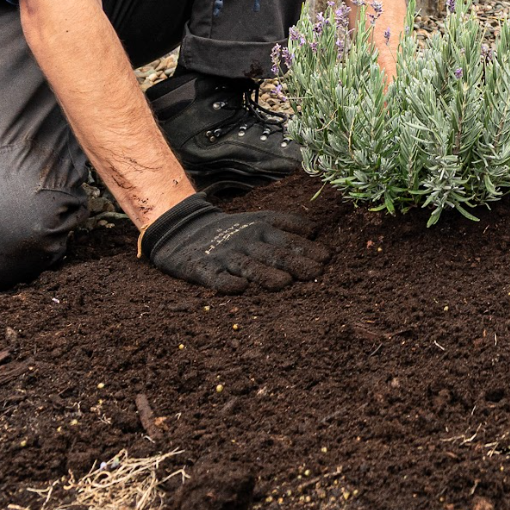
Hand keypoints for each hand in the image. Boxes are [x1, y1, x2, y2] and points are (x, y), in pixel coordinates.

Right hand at [140, 194, 328, 292]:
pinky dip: (226, 283)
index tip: (326, 258)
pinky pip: (215, 277)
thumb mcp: (258, 220)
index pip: (288, 239)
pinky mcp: (203, 268)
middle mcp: (246, 241)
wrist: (183, 229)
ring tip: (283, 283)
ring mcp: (225, 255)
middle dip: (294, 262)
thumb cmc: (232, 230)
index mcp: (260, 228)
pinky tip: (239, 289)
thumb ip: (285, 225)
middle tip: (315, 273)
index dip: (306, 249)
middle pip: (272, 254)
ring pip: (248, 266)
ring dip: (265, 275)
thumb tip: (314, 231)